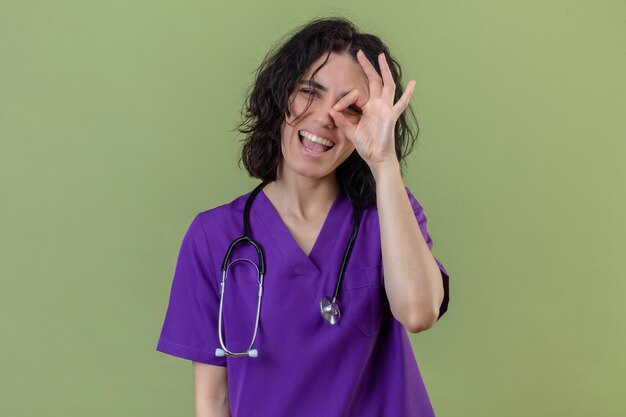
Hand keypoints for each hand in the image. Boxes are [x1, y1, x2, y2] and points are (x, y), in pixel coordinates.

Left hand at [329, 50, 414, 170]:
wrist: (377, 158)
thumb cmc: (366, 145)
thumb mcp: (351, 132)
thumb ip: (342, 121)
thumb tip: (331, 111)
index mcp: (367, 108)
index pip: (356, 95)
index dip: (344, 100)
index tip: (334, 110)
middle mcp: (378, 105)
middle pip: (374, 81)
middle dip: (367, 67)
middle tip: (360, 53)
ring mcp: (386, 109)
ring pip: (386, 85)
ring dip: (384, 70)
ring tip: (381, 56)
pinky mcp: (391, 116)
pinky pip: (401, 104)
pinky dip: (408, 94)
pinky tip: (413, 83)